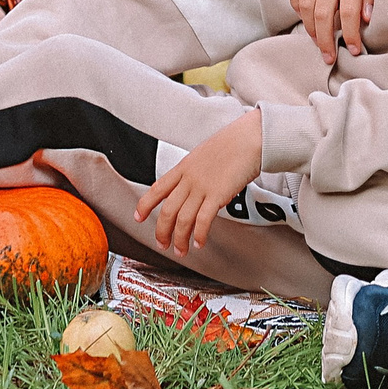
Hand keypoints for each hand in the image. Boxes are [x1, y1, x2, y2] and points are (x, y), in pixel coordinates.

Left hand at [133, 110, 263, 256]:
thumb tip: (194, 186)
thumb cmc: (232, 144)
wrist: (248, 138)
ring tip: (181, 250)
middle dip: (162, 232)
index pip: (157, 189)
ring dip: (180, 239)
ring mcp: (202, 187)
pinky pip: (203, 220)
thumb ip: (195, 171)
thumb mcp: (204, 154)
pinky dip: (199, 235)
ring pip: (182, 219)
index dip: (144, 205)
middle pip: (167, 210)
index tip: (138, 217)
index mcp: (184, 168)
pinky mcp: (218, 195)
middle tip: (163, 244)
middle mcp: (189, 179)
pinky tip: (199, 242)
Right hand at [290, 0, 382, 61]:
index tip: (353, 50)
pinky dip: (297, 9)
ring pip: (305, 7)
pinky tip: (305, 17)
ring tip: (318, 41)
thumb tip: (366, 18)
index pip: (348, 15)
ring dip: (310, 29)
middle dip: (325, 42)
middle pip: (322, 17)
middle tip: (329, 57)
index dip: (350, 37)